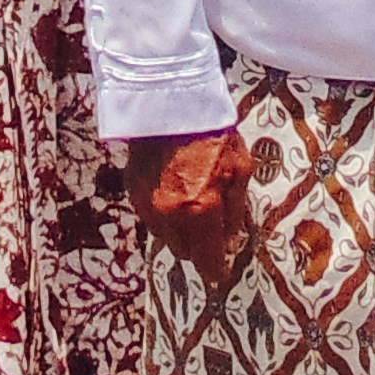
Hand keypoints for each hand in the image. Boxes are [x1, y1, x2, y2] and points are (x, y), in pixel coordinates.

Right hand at [123, 129, 254, 286]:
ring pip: (165, 236)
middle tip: (207, 226)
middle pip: (184, 253)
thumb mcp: (240, 170)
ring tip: (189, 201)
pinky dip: (162, 212)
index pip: (208, 261)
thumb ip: (236, 211)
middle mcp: (171, 215)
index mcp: (202, 211)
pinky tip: (172, 189)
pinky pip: (150, 217)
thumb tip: (229, 240)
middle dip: (197, 245)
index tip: (219, 273)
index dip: (215, 270)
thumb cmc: (212, 133)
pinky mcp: (133, 191)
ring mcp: (148, 205)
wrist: (170, 101)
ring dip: (178, 229)